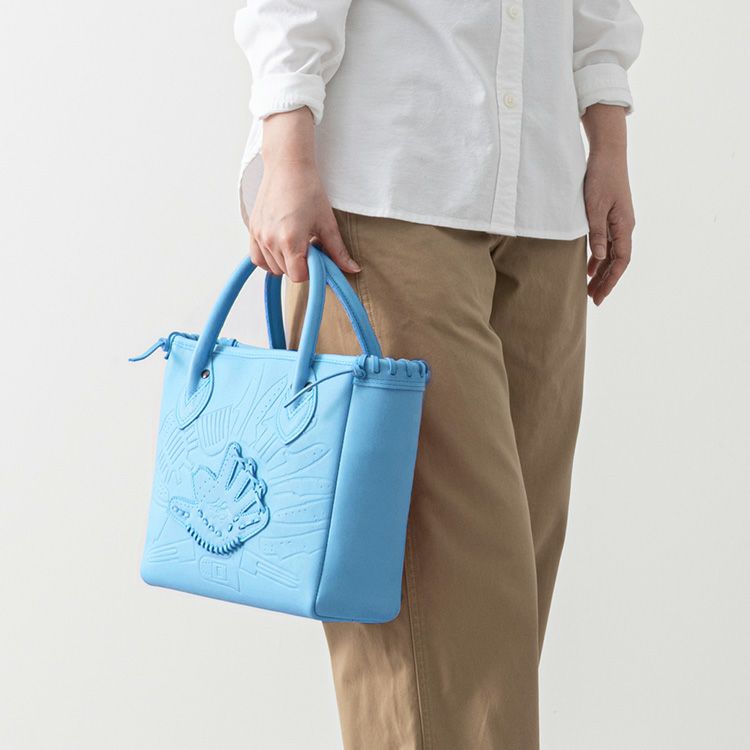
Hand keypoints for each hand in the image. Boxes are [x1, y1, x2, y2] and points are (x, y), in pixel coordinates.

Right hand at [248, 108, 359, 281]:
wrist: (287, 166)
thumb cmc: (307, 189)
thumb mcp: (327, 223)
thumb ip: (337, 250)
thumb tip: (352, 269)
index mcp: (290, 240)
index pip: (298, 276)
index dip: (311, 271)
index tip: (317, 258)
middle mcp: (270, 240)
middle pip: (285, 273)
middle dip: (299, 265)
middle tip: (309, 246)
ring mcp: (258, 235)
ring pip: (271, 267)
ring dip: (285, 262)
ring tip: (296, 243)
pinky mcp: (252, 229)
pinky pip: (257, 257)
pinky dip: (268, 258)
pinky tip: (281, 246)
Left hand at [581, 104, 635, 305]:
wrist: (607, 152)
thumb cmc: (601, 177)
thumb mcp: (594, 207)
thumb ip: (596, 232)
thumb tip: (598, 258)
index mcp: (624, 226)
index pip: (620, 261)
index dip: (610, 281)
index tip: (599, 297)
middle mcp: (624, 226)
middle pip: (617, 262)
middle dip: (606, 282)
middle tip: (593, 300)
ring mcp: (618, 222)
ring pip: (611, 254)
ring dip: (601, 272)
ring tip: (590, 289)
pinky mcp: (610, 216)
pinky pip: (606, 243)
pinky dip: (598, 257)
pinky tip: (588, 267)